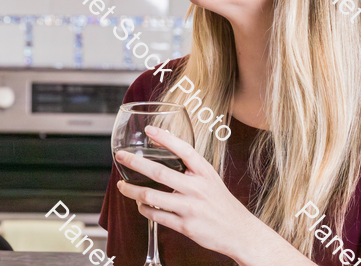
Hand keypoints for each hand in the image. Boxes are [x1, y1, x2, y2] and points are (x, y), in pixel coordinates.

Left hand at [115, 125, 261, 259]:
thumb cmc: (220, 202)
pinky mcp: (185, 226)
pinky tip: (139, 204)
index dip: (166, 138)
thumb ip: (191, 165)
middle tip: (121, 157)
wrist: (239, 232)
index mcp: (204, 172)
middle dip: (135, 163)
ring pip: (152, 197)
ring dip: (132, 191)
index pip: (184, 150)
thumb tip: (166, 144)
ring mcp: (190, 208)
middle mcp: (197, 188)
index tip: (149, 129)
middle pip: (160, 172)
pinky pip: (156, 216)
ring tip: (122, 186)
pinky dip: (143, 209)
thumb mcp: (210, 177)